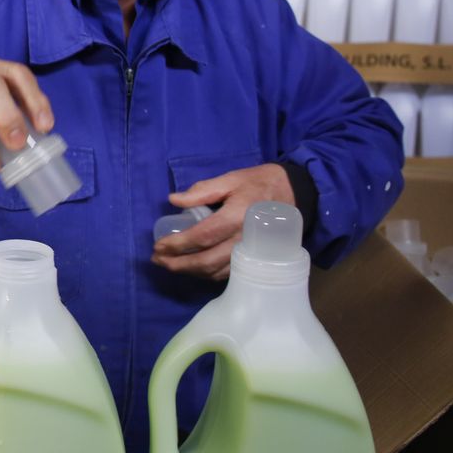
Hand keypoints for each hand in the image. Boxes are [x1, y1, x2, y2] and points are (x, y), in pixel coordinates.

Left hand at [151, 163, 295, 280]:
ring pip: (215, 271)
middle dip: (178, 264)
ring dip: (189, 271)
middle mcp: (244, 239)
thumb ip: (202, 190)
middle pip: (206, 261)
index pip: (202, 236)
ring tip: (168, 264)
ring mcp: (251, 253)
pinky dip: (206, 273)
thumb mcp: (231, 179)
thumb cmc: (259, 184)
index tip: (158, 246)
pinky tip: (191, 267)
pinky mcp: (254, 260)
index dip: (177, 244)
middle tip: (157, 259)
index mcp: (236, 216)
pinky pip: (227, 273)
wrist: (294, 194)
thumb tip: (173, 200)